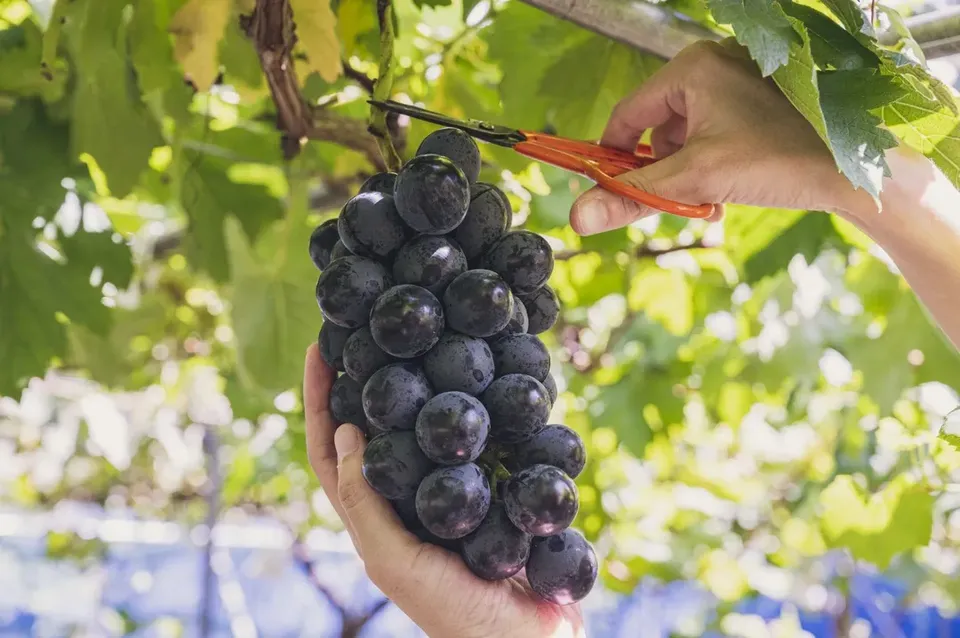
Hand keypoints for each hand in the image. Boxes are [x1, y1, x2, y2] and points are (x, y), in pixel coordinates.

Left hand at [303, 344, 584, 637]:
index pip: (331, 451)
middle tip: (368, 333)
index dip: (319, 402)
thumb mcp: (393, 559)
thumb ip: (365, 502)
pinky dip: (470, 410)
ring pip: (423, 431)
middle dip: (364, 382)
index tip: (322, 350)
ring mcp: (448, 495)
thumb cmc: (453, 609)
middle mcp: (406, 500)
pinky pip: (474, 443)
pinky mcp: (490, 492)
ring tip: (420, 343)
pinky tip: (481, 381)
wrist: (528, 637)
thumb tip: (347, 431)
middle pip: (374, 430)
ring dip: (417, 387)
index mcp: (373, 518)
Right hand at [570, 39, 869, 234]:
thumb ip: (633, 196)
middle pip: (657, 125)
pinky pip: (713, 131)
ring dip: (688, 172)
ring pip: (686, 133)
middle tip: (676, 201)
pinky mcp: (759, 98)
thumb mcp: (696, 181)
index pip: (628, 114)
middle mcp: (714, 63)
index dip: (612, 157)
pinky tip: (727, 187)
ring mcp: (740, 78)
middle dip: (662, 170)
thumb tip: (578, 217)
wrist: (855, 171)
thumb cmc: (780, 160)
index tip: (608, 190)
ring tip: (709, 198)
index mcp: (693, 68)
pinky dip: (711, 163)